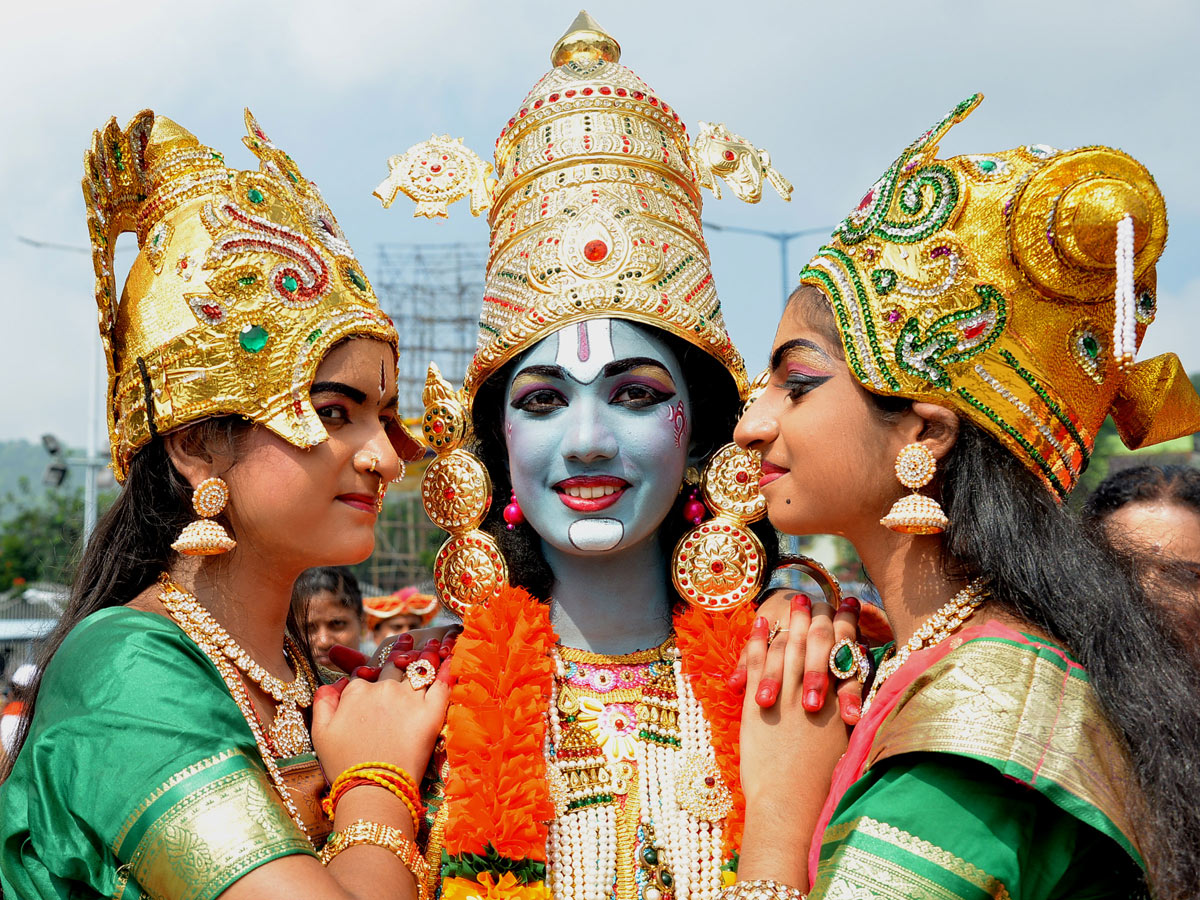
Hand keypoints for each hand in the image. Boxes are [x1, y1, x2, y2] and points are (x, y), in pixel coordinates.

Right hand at [311, 638, 452, 780]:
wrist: (372, 789)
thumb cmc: (344, 766)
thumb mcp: (320, 734)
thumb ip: (323, 702)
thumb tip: (333, 683)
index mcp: (356, 693)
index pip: (364, 672)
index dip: (371, 666)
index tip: (377, 660)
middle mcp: (382, 689)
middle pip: (394, 665)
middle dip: (402, 650)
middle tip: (410, 637)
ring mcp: (408, 699)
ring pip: (419, 668)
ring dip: (426, 653)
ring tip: (433, 642)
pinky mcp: (431, 712)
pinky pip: (442, 684)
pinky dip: (448, 669)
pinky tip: (453, 658)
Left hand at [735, 596, 854, 886]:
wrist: (789, 807)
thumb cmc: (821, 786)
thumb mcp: (847, 745)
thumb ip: (852, 713)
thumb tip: (861, 692)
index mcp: (842, 704)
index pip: (848, 652)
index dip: (849, 625)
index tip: (852, 604)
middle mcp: (816, 694)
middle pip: (817, 643)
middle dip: (816, 617)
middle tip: (815, 597)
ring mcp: (785, 696)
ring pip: (789, 647)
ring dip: (791, 621)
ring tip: (792, 600)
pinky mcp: (758, 702)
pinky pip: (758, 661)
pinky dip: (759, 639)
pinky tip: (760, 621)